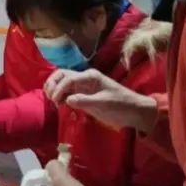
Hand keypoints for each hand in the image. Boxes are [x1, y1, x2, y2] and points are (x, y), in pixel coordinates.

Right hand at [43, 68, 157, 132]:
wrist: (133, 111)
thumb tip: (67, 100)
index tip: (56, 102)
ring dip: (54, 89)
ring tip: (54, 102)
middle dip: (52, 84)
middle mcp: (84, 78)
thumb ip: (85, 101)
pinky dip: (60, 96)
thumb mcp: (104, 104)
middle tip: (52, 99)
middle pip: (61, 75)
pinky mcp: (83, 95)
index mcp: (90, 76)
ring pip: (62, 82)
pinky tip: (60, 105)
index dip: (59, 89)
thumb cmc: (121, 105)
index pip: (68, 78)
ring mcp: (83, 87)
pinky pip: (67, 92)